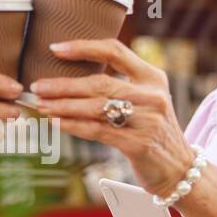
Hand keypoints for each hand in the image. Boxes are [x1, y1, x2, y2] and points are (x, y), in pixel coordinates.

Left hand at [31, 39, 195, 197]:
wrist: (179, 168)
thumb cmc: (153, 132)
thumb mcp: (147, 101)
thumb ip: (121, 86)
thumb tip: (72, 79)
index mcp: (152, 77)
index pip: (115, 51)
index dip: (83, 47)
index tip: (55, 49)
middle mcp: (151, 95)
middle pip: (99, 83)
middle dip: (63, 85)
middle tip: (37, 87)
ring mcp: (146, 120)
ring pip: (95, 108)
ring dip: (63, 106)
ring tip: (41, 105)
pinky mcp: (138, 144)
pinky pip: (97, 131)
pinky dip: (73, 126)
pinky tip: (56, 123)